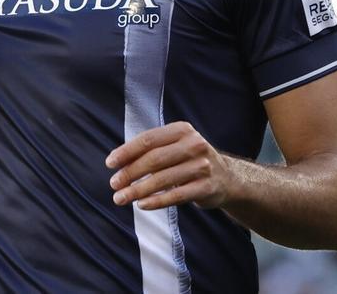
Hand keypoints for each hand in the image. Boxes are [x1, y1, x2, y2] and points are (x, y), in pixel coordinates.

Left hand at [106, 121, 233, 210]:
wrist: (227, 178)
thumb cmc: (189, 161)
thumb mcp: (173, 148)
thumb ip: (149, 151)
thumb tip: (116, 163)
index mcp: (182, 130)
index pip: (148, 140)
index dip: (126, 152)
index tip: (109, 163)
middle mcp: (194, 145)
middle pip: (154, 159)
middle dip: (130, 172)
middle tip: (114, 184)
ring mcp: (203, 166)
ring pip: (163, 179)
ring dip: (138, 190)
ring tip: (121, 198)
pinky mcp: (207, 187)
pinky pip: (177, 196)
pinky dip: (157, 201)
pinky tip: (142, 205)